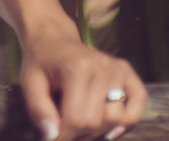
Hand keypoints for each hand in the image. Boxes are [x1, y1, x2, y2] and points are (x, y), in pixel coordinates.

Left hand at [18, 24, 147, 140]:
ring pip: (117, 118)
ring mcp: (117, 69)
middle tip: (65, 127)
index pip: (77, 119)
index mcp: (77, 69)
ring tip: (81, 122)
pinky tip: (110, 126)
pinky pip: (139, 104)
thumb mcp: (30, 83)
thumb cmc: (40, 62)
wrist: (54, 39)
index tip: (54, 137)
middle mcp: (102, 68)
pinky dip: (127, 120)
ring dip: (99, 129)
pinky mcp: (127, 72)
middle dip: (78, 134)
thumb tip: (52, 137)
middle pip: (96, 122)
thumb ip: (39, 110)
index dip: (64, 136)